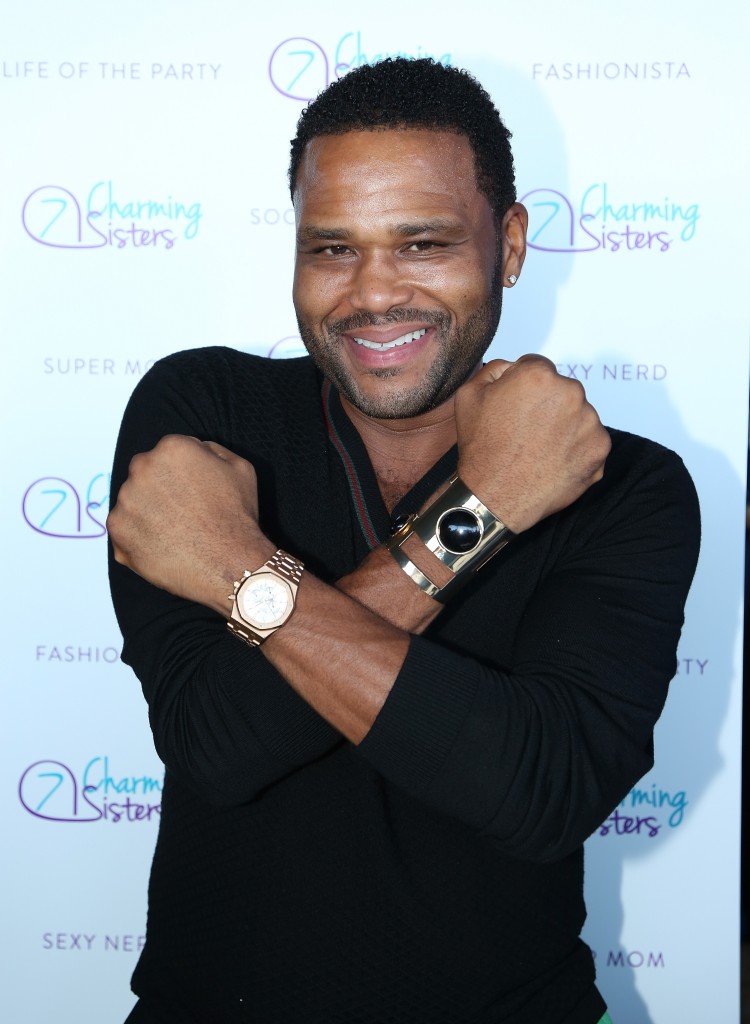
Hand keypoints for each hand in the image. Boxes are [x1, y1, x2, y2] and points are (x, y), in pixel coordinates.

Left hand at [107, 435, 274, 612]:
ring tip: (174, 532)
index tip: (191, 492)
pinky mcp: (117, 529)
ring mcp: (126, 499)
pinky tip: (163, 545)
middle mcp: (143, 467)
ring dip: (147, 512)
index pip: (167, 455)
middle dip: (159, 490)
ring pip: (133, 501)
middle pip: (145, 474)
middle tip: (182, 513)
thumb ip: (210, 450)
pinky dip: (138, 537)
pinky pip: (123, 528)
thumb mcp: (240, 468)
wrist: (229, 563)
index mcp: (172, 448)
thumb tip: (196, 449)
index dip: (180, 475)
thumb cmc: (237, 517)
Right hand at [454, 355, 610, 532]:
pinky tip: (552, 460)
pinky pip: (589, 440)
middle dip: (548, 406)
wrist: (495, 496)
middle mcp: (570, 392)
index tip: (518, 407)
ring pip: (578, 415)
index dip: (524, 388)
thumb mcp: (469, 395)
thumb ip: (495, 370)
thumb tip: (513, 366)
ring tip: (539, 448)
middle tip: (527, 431)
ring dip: (564, 426)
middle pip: (561, 390)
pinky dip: (575, 449)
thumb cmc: (482, 449)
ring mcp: (589, 421)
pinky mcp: (600, 448)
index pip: (538, 368)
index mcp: (538, 375)